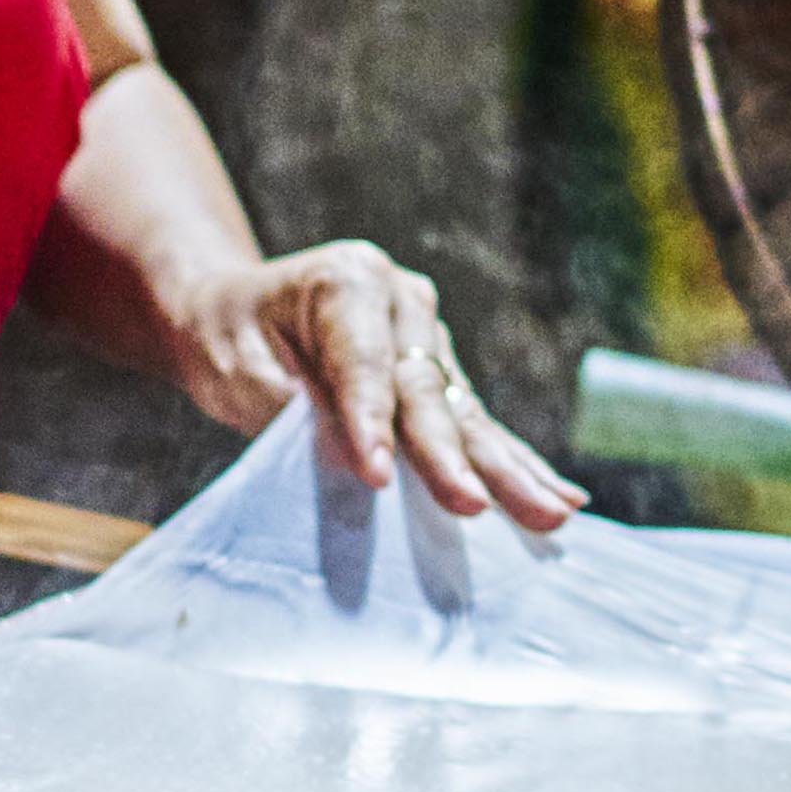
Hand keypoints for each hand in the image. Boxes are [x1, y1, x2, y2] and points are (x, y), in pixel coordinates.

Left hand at [166, 241, 586, 532]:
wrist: (237, 312)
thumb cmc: (228, 338)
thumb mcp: (232, 365)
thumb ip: (286, 405)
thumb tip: (352, 457)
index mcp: (348, 280)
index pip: (364, 363)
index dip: (371, 423)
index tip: (378, 477)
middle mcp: (402, 300)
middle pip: (428, 390)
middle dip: (451, 455)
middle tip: (476, 505)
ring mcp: (428, 337)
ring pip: (465, 414)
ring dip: (507, 469)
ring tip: (552, 511)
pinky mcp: (441, 376)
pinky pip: (476, 427)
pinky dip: (514, 464)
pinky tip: (562, 497)